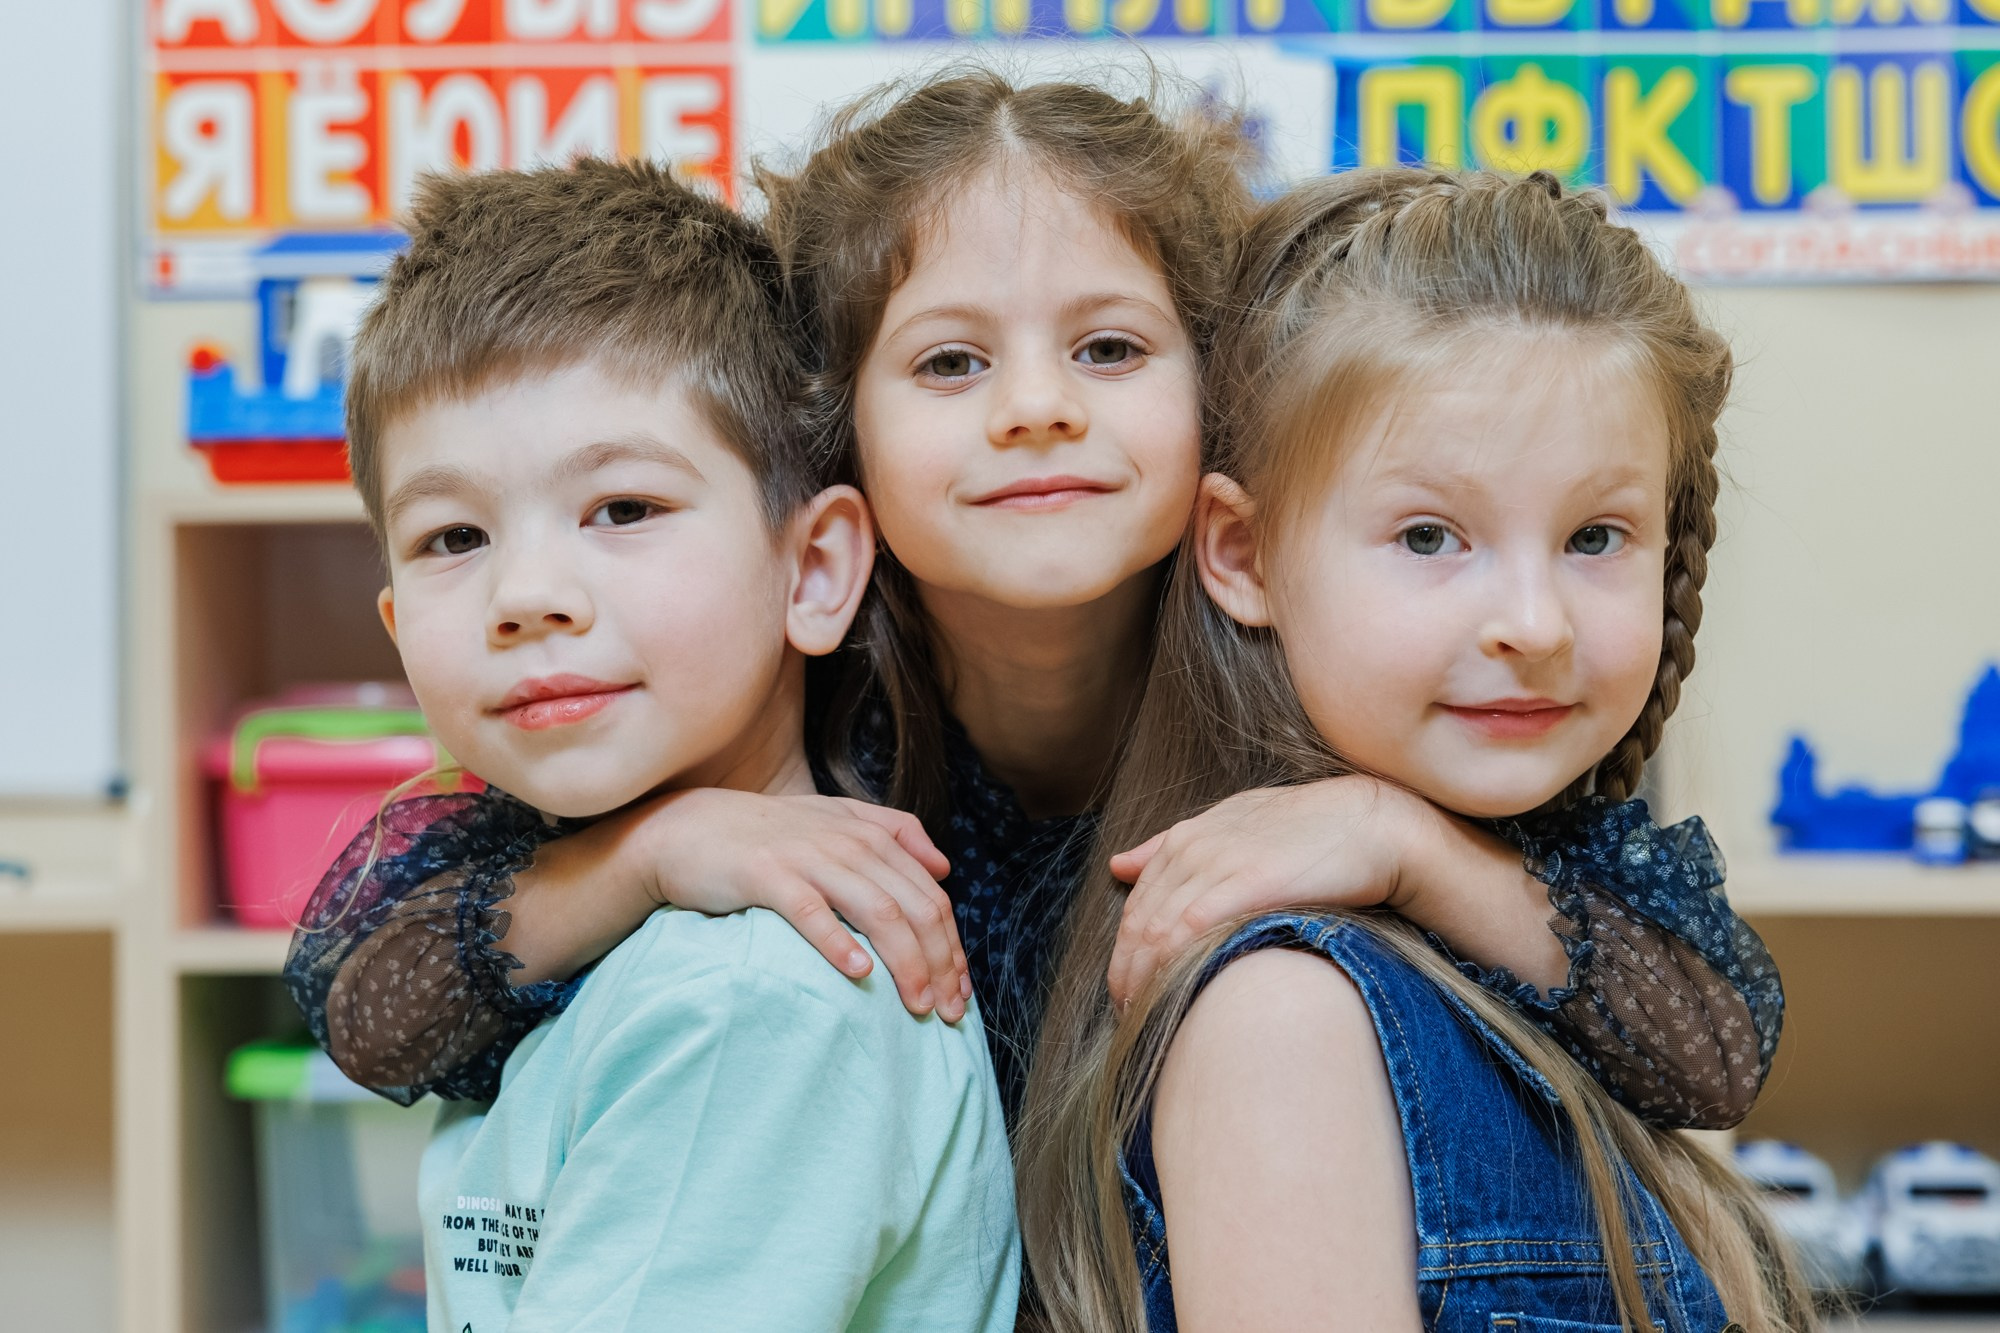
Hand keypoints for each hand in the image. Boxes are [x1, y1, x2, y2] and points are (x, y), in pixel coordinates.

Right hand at [634, 789, 969, 1021]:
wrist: (687, 828)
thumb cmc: (767, 834)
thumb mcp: (836, 819)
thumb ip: (895, 832)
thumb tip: (945, 867)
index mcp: (870, 835)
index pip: (930, 896)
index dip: (952, 947)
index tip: (959, 992)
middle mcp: (848, 842)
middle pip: (914, 907)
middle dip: (939, 964)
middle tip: (948, 1013)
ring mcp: (808, 857)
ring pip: (877, 911)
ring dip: (904, 961)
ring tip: (916, 1005)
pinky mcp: (766, 874)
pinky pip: (811, 911)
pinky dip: (839, 942)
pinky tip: (858, 972)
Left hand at [1106, 777, 1431, 1008]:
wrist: (1372, 825)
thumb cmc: (1311, 832)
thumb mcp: (1234, 825)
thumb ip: (1173, 846)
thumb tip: (1119, 865)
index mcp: (1186, 838)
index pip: (1136, 905)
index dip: (1126, 952)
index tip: (1127, 989)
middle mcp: (1192, 849)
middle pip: (1138, 923)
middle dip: (1126, 974)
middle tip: (1128, 1016)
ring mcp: (1216, 864)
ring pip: (1156, 932)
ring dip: (1143, 981)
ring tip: (1144, 1019)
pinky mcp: (1244, 884)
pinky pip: (1187, 930)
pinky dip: (1169, 967)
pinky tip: (1169, 996)